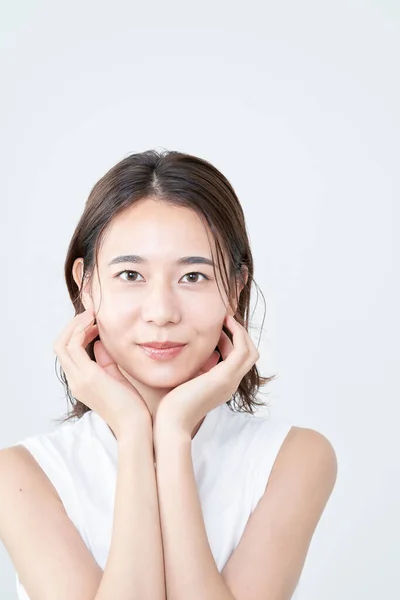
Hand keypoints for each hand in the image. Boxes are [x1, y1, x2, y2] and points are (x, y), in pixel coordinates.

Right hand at [53, 308, 150, 439]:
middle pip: (59, 345)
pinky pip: (74, 347)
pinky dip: (82, 332)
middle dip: (73, 325)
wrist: (135, 425)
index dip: (77, 333)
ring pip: (62, 344)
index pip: (67, 352)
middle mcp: (75, 381)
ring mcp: (79, 380)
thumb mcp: (115, 377)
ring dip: (76, 325)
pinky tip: (96, 327)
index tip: (94, 323)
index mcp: (80, 382)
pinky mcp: (88, 377)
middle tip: (90, 314)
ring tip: (92, 316)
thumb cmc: (131, 406)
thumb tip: (100, 342)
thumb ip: (105, 360)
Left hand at [153, 313, 259, 437]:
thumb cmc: (172, 404)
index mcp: (223, 385)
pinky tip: (223, 324)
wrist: (172, 422)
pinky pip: (242, 349)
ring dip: (239, 331)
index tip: (217, 329)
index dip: (231, 341)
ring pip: (250, 351)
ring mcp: (231, 380)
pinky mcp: (225, 376)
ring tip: (225, 318)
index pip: (238, 360)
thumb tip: (194, 351)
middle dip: (240, 335)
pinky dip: (236, 333)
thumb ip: (195, 367)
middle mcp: (231, 383)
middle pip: (250, 354)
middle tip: (225, 319)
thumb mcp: (187, 380)